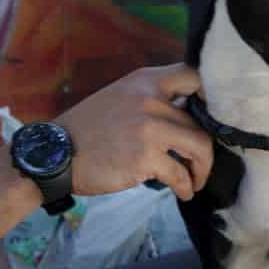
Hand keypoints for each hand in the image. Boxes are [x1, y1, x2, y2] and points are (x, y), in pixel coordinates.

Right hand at [55, 63, 212, 199]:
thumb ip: (151, 98)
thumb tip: (185, 113)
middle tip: (199, 163)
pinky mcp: (146, 157)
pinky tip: (183, 193)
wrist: (57, 153)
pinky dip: (186, 186)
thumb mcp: (120, 96)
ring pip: (199, 146)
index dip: (210, 96)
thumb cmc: (88, 127)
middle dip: (205, 147)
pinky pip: (180, 174)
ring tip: (195, 181)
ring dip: (202, 169)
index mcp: (145, 80)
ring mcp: (150, 128)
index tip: (212, 116)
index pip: (193, 76)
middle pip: (200, 121)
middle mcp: (151, 98)